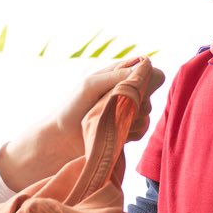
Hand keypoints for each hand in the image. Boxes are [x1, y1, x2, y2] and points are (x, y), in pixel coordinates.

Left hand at [0, 56, 165, 190]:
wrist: (61, 142)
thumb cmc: (72, 108)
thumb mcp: (91, 85)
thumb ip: (117, 75)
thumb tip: (144, 70)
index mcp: (117, 74)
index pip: (148, 70)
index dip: (146, 78)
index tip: (133, 87)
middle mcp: (125, 91)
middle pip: (151, 92)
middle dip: (136, 100)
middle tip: (114, 106)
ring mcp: (128, 112)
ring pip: (148, 112)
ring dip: (130, 118)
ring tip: (109, 122)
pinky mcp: (128, 131)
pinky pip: (142, 130)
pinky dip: (130, 132)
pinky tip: (114, 134)